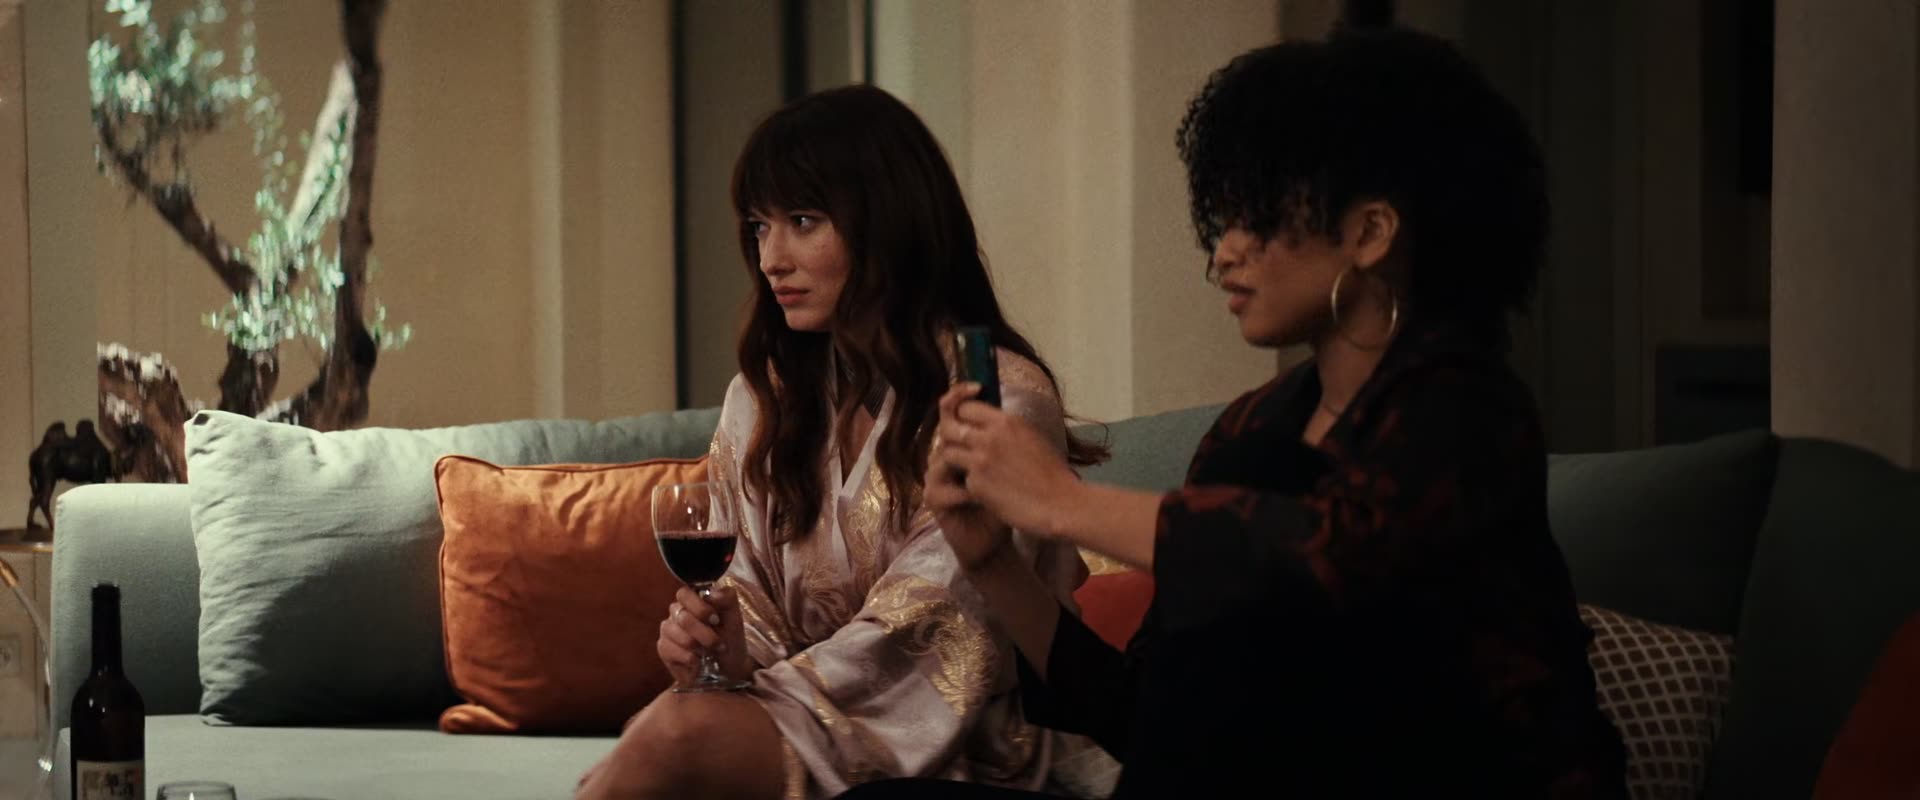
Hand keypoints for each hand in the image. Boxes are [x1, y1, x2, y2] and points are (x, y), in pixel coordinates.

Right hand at [656, 585, 749, 684]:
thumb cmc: (729, 640)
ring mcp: (668, 630)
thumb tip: (712, 594)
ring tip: (710, 653)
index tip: (715, 620)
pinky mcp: (663, 648)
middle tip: (718, 643)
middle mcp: (677, 612)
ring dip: (699, 647)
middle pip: (683, 616)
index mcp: (693, 601)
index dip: (699, 607)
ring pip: (677, 634)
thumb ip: (727, 600)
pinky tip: (698, 661)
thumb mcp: (734, 618)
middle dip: (704, 633)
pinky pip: (670, 650)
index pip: (684, 594)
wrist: (728, 669)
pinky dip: (690, 658)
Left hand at [932, 383, 1080, 541]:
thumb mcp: (1031, 437)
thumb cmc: (1053, 473)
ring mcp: (980, 461)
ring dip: (954, 461)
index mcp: (1006, 421)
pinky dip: (969, 485)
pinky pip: (961, 479)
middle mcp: (989, 437)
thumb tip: (988, 424)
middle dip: (951, 437)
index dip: (962, 417)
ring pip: (947, 452)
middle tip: (959, 448)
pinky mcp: (976, 485)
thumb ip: (1006, 429)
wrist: (1061, 504)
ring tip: (968, 470)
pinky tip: (985, 491)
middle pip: (949, 427)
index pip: (966, 407)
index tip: (966, 426)